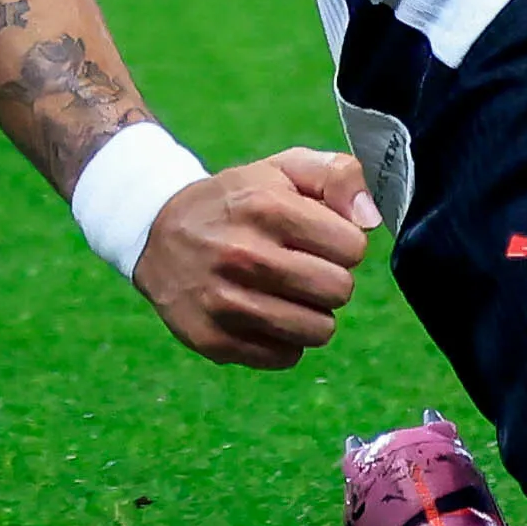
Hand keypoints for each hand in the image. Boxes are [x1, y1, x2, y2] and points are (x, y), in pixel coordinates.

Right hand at [133, 147, 377, 368]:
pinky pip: (285, 357)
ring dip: (313, 313)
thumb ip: (339, 176)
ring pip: (317, 331)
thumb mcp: (284, 168)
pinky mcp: (212, 340)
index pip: (352, 247)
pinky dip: (284, 340)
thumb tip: (370, 221)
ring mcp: (225, 303)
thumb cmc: (237, 200)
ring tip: (289, 293)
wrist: (156, 233)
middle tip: (307, 268)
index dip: (344, 243)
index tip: (322, 239)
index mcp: (268, 207)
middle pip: (339, 291)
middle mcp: (244, 256)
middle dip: (332, 280)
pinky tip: (265, 314)